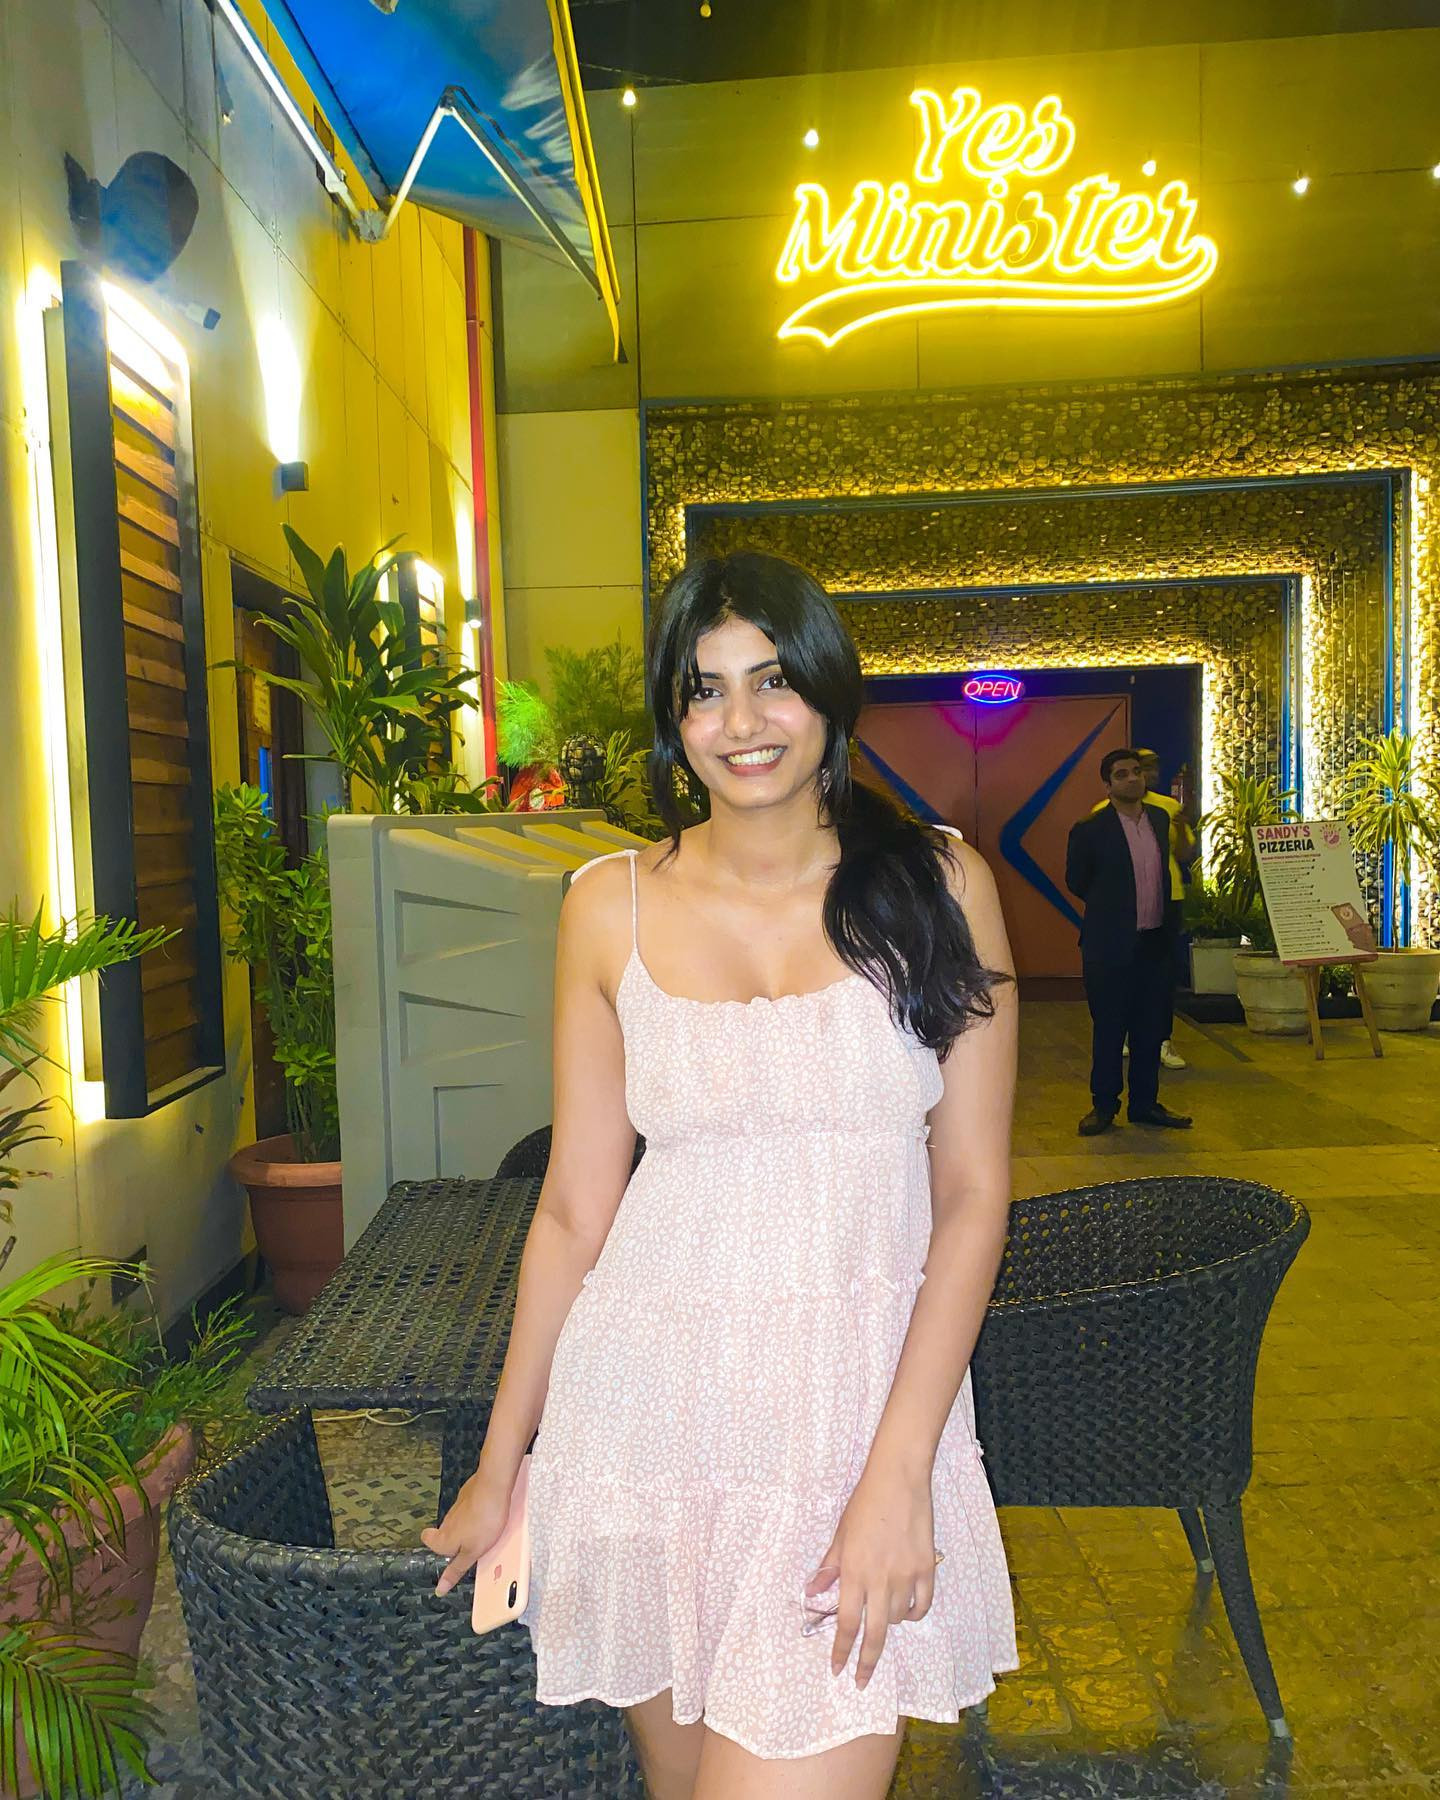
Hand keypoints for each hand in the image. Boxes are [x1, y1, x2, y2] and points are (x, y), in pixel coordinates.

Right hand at [420, 1468, 515, 1596]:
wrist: (493, 1486)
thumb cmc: (484, 1521)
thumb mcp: (472, 1553)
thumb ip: (456, 1569)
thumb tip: (440, 1588)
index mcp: (444, 1538)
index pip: (428, 1540)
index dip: (434, 1546)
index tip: (446, 1552)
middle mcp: (447, 1521)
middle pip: (444, 1532)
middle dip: (455, 1540)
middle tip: (472, 1547)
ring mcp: (458, 1505)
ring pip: (457, 1520)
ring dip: (467, 1526)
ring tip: (484, 1531)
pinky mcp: (469, 1493)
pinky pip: (469, 1507)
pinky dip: (475, 1511)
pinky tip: (488, 1514)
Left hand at [803, 1464, 936, 1688]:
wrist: (898, 1479)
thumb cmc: (864, 1503)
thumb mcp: (839, 1534)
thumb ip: (828, 1567)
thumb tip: (812, 1592)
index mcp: (853, 1571)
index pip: (845, 1623)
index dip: (840, 1650)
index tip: (837, 1670)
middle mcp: (879, 1579)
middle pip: (874, 1634)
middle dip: (867, 1662)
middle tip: (862, 1681)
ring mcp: (905, 1575)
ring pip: (897, 1619)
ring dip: (888, 1623)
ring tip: (882, 1610)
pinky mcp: (926, 1568)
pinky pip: (921, 1605)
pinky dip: (913, 1613)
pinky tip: (906, 1610)